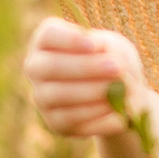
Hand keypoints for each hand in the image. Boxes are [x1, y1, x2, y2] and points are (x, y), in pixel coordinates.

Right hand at [24, 17, 149, 140]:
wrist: (120, 97)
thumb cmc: (113, 62)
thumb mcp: (116, 48)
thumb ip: (110, 49)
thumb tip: (106, 58)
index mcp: (47, 41)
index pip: (49, 35)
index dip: (70, 40)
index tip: (94, 44)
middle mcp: (36, 67)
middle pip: (52, 66)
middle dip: (86, 67)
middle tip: (116, 68)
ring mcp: (41, 97)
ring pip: (60, 94)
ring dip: (93, 91)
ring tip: (121, 89)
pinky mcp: (54, 122)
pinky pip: (71, 119)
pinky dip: (96, 114)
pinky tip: (117, 109)